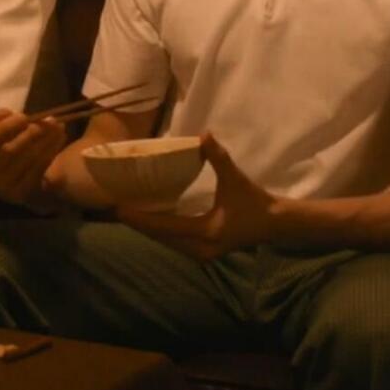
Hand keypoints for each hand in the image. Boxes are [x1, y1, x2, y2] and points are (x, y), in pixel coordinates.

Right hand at [0, 109, 66, 209]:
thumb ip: (1, 122)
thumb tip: (6, 113)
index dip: (6, 127)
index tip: (24, 116)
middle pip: (10, 151)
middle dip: (32, 134)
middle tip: (50, 120)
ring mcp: (4, 186)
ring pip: (28, 160)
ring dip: (47, 141)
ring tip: (60, 127)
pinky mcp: (20, 194)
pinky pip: (38, 171)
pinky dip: (50, 153)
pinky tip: (59, 141)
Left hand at [118, 132, 280, 260]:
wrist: (275, 224)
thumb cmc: (254, 202)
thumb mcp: (236, 179)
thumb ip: (219, 158)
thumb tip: (204, 135)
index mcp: (206, 232)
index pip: (166, 226)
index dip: (141, 218)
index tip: (119, 209)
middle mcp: (201, 248)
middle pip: (161, 238)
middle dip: (138, 225)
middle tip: (115, 210)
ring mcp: (202, 253)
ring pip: (167, 243)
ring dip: (148, 230)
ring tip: (127, 215)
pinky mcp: (204, 252)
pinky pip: (175, 243)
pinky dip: (161, 233)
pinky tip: (149, 222)